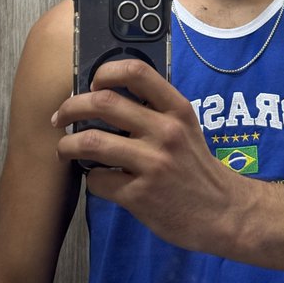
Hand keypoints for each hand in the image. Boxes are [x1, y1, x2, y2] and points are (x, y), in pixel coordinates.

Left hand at [52, 59, 240, 251]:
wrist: (222, 211)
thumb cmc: (196, 166)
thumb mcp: (186, 127)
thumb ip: (156, 110)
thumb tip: (107, 95)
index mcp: (177, 110)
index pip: (137, 72)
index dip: (106, 72)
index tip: (93, 85)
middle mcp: (165, 131)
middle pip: (103, 102)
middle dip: (71, 108)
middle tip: (61, 116)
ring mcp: (152, 164)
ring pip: (91, 142)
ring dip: (67, 145)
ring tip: (65, 149)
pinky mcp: (140, 196)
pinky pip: (97, 180)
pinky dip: (91, 179)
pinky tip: (99, 179)